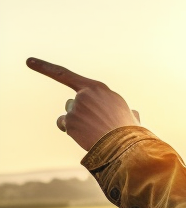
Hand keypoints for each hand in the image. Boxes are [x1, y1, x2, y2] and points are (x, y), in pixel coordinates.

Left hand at [26, 58, 140, 151]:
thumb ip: (127, 111)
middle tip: (96, 126)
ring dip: (77, 123)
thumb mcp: (132, 116)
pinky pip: (64, 125)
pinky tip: (86, 136)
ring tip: (95, 133)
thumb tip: (134, 114)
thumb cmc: (131, 133)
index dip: (45, 68)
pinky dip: (71, 131)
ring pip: (69, 115)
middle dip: (79, 113)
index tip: (28, 62)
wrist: (125, 146)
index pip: (65, 75)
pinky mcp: (70, 121)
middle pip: (72, 102)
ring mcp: (76, 107)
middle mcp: (84, 94)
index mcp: (98, 88)